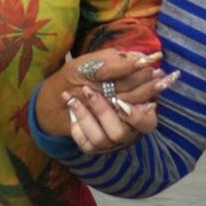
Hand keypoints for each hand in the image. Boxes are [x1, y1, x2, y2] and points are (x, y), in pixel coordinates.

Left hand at [39, 46, 161, 156]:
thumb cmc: (83, 74)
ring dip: (87, 117)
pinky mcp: (92, 145)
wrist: (57, 92)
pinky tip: (71, 111)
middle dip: (105, 112)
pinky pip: (87, 143)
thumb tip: (142, 60)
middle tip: (89, 93)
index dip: (139, 116)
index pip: (148, 122)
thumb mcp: (99, 63)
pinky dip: (77, 127)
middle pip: (122, 133)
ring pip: (104, 139)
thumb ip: (120, 64)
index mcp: (137, 111)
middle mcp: (126, 129)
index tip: (120, 103)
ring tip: (74, 100)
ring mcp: (109, 139)